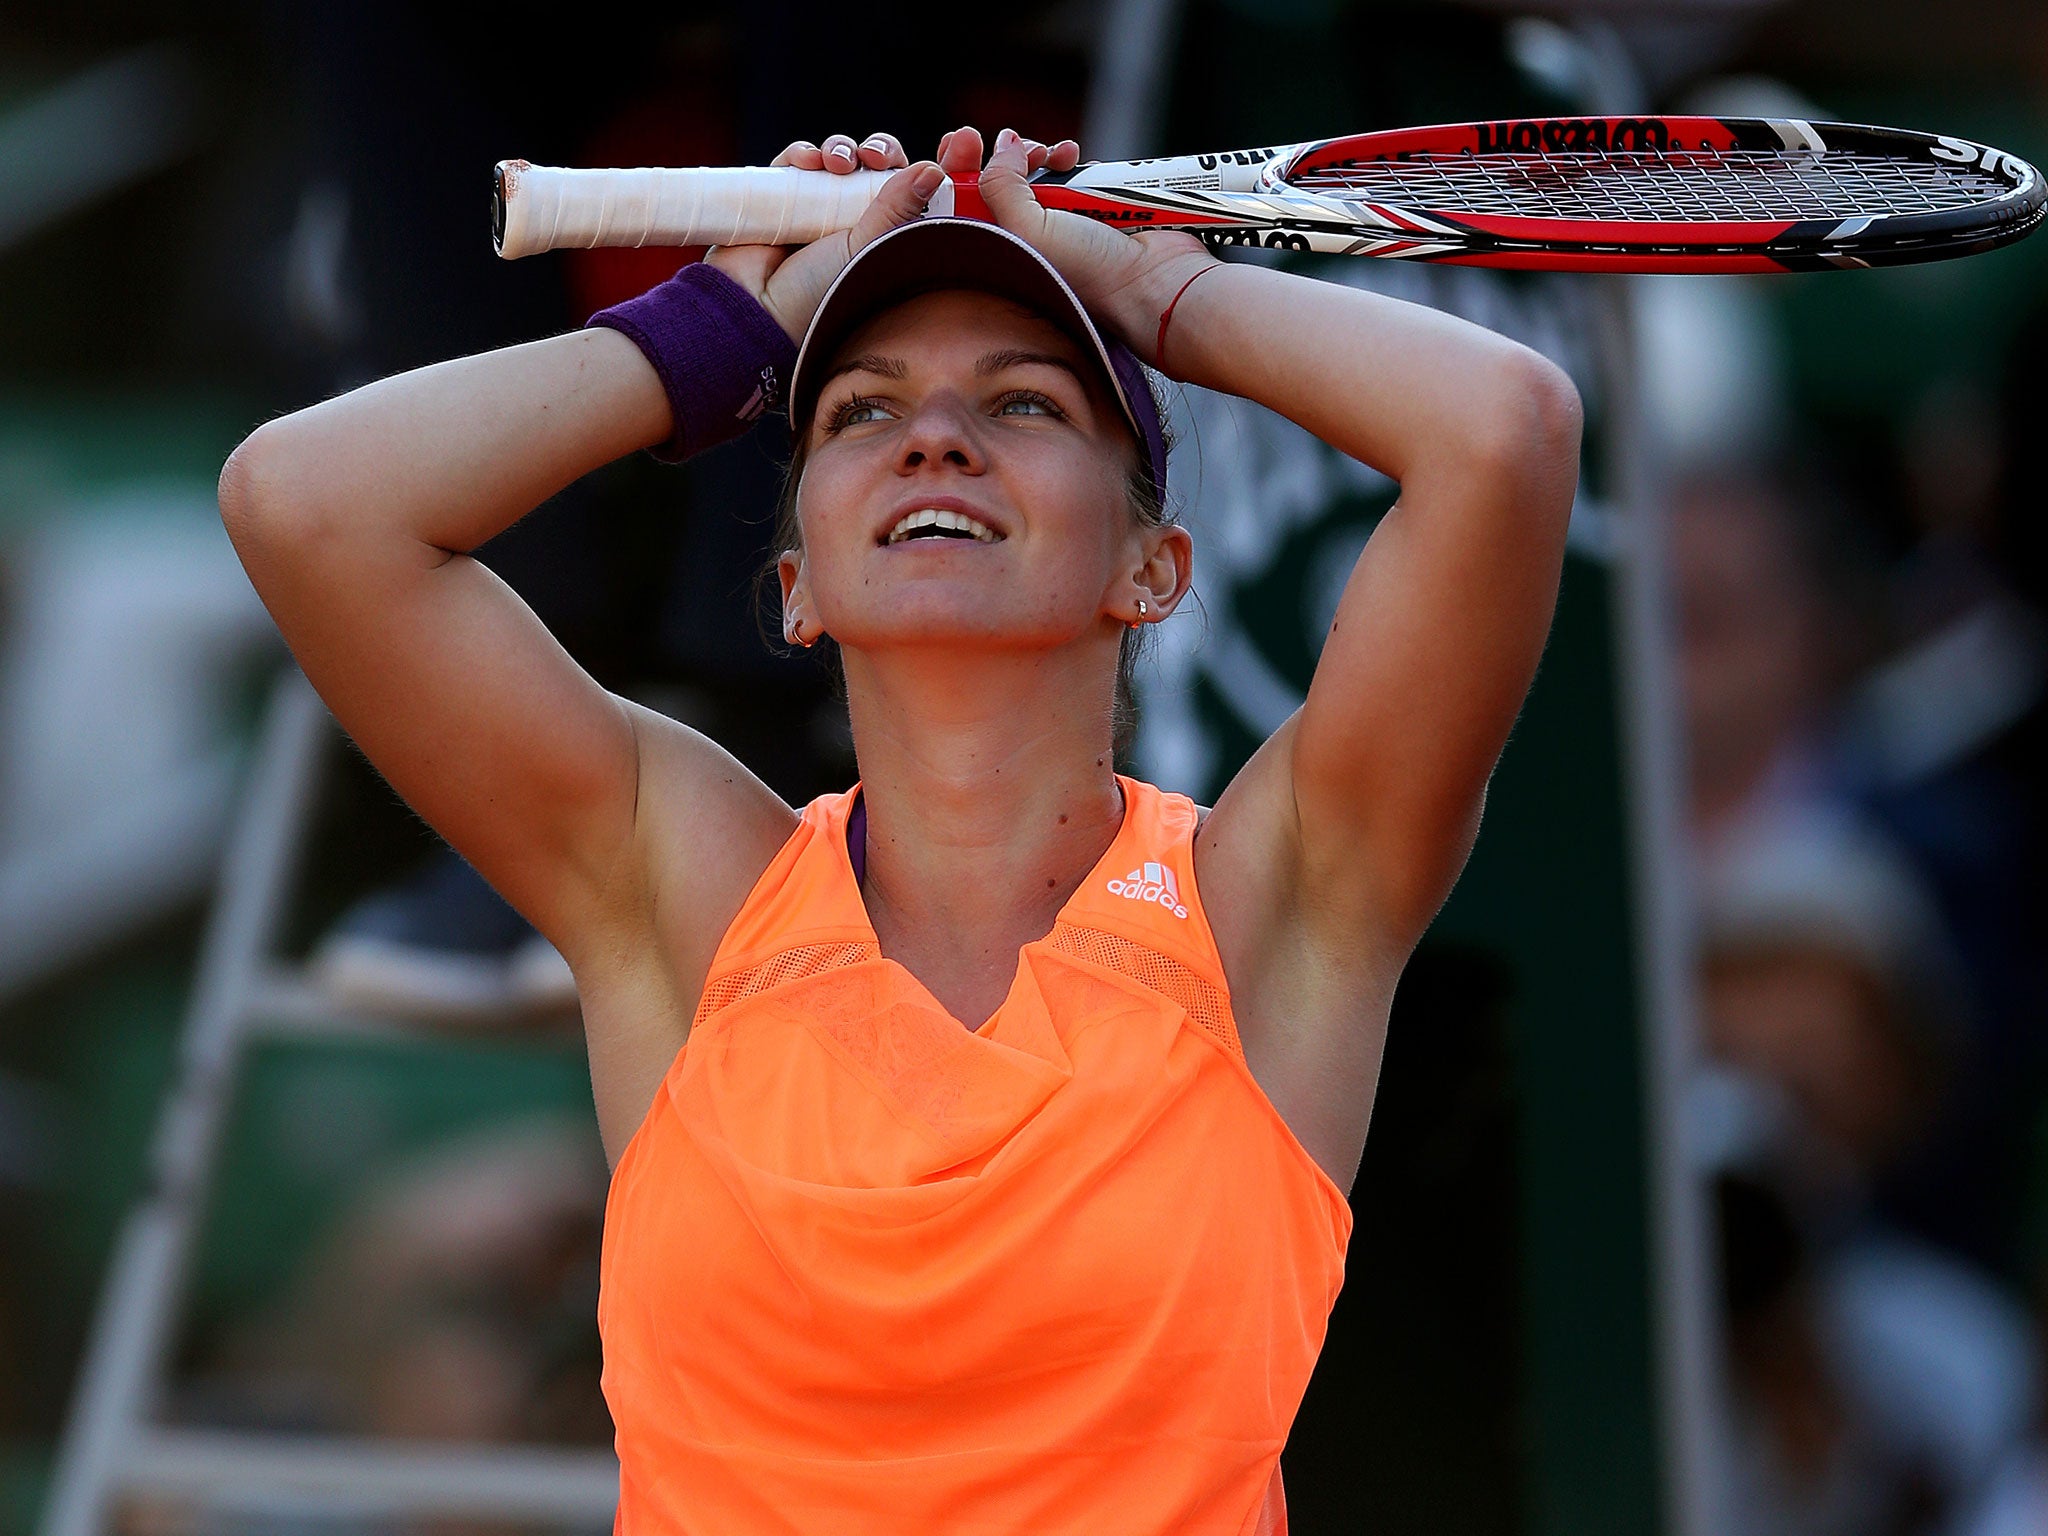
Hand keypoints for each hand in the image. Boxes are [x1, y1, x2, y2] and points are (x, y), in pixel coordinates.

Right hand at [706, 132, 943, 341]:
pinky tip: (807, 161)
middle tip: (875, 156)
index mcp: (886, 237)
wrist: (758, 312)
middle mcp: (854, 221)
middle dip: (880, 151)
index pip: (916, 193)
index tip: (955, 140)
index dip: (933, 165)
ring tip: (837, 162)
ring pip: (839, 159)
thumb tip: (932, 169)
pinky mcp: (780, 199)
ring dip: (842, 149)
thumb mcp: (868, 250)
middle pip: (877, 167)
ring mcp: (817, 209)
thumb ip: (898, 208)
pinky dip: (803, 154)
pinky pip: (797, 162)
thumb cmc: (820, 295)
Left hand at [965, 126, 1214, 366]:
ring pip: (1028, 175)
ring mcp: (1051, 227)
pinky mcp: (1081, 212)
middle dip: (999, 156)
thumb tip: (1002, 143)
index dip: (954, 170)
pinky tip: (1072, 156)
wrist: (1153, 280)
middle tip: (1013, 146)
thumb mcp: (1027, 229)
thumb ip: (1001, 183)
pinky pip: (1062, 175)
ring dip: (1036, 154)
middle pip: (991, 186)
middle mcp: (1018, 243)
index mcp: (994, 256)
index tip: (961, 142)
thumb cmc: (1090, 272)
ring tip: (1050, 154)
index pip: (958, 210)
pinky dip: (1065, 160)